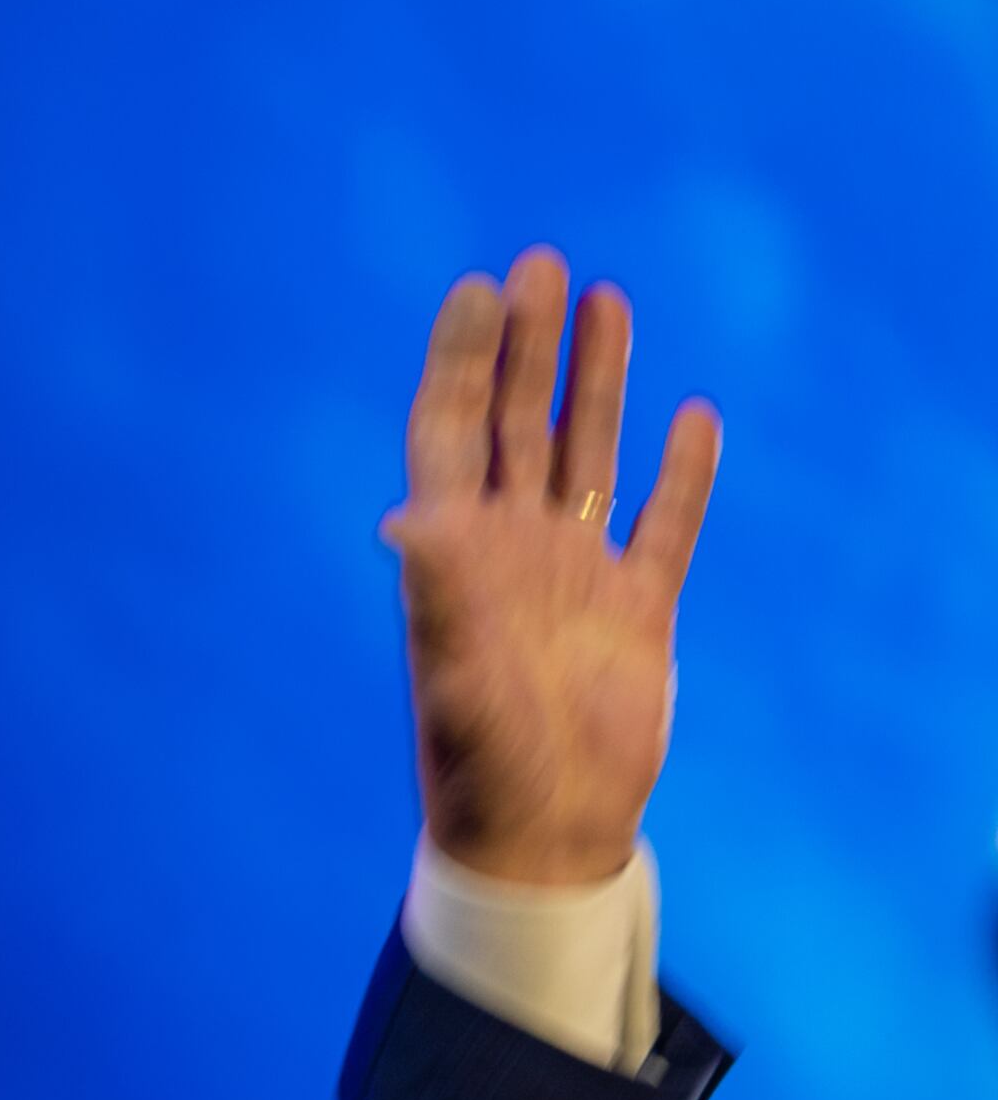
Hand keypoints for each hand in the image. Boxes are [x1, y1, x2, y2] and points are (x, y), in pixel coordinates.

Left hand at [387, 247, 721, 885]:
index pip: (449, 435)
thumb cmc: (484, 772)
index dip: (460, 362)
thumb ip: (439, 598)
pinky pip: (663, 524)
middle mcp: (510, 552)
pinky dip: (681, 474)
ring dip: (594, 381)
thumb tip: (405, 519)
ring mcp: (574, 575)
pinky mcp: (637, 610)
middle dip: (526, 346)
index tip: (476, 287)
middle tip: (540, 261)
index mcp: (454, 558)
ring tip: (604, 298)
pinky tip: (694, 415)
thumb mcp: (456, 681)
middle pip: (516, 425)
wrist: (544, 838)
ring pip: (584, 454)